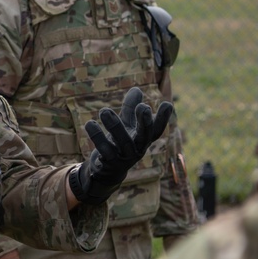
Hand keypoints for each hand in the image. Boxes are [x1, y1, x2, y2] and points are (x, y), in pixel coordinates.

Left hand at [69, 87, 172, 205]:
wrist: (107, 170)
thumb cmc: (120, 142)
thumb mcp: (127, 125)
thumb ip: (130, 108)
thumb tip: (136, 89)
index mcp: (143, 139)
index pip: (157, 130)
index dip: (163, 119)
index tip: (167, 104)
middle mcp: (137, 149)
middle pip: (145, 136)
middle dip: (145, 122)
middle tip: (143, 106)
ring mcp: (123, 157)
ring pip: (121, 142)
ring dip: (114, 125)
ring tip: (104, 111)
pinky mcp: (108, 163)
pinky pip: (103, 150)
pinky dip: (97, 137)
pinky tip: (90, 124)